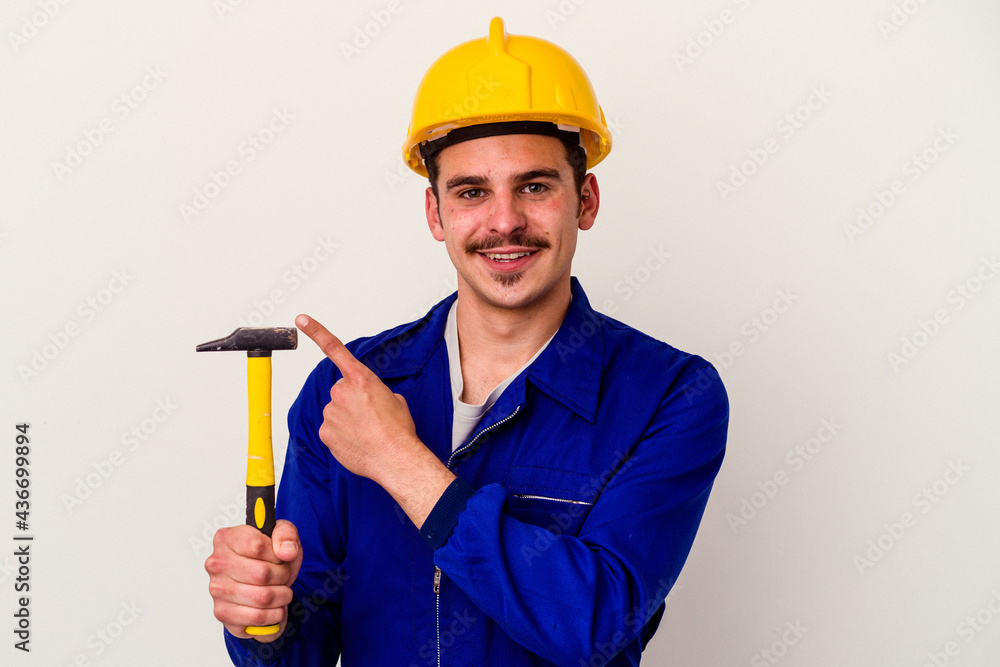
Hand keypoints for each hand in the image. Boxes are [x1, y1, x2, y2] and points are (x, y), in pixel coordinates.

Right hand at [205, 521, 301, 641]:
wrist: (263, 582)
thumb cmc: (269, 557)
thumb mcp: (282, 535)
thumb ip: (286, 534)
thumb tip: (286, 552)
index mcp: (226, 538)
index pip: (257, 546)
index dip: (277, 555)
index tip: (279, 557)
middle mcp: (217, 564)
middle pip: (262, 574)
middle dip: (283, 577)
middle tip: (284, 576)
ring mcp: (217, 589)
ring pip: (263, 598)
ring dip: (282, 596)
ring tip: (281, 591)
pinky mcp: (222, 613)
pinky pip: (258, 617)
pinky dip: (275, 614)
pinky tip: (273, 606)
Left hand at [295, 314, 423, 483]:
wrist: (394, 457)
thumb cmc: (398, 431)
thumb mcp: (395, 400)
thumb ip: (377, 392)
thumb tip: (372, 401)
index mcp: (361, 379)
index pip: (335, 349)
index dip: (316, 332)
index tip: (302, 320)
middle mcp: (342, 392)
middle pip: (341, 392)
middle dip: (352, 401)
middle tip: (370, 416)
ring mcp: (331, 412)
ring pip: (335, 412)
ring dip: (347, 420)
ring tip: (367, 432)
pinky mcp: (325, 432)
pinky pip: (331, 430)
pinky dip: (341, 436)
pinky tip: (357, 442)